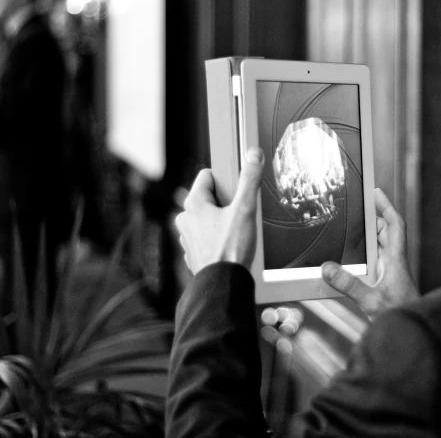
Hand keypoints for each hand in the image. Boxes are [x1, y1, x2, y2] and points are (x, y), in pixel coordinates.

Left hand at [175, 147, 263, 274]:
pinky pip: (208, 238)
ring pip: (208, 219)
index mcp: (193, 205)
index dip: (225, 179)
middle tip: (241, 213)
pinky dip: (218, 238)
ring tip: (238, 232)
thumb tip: (253, 155)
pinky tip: (232, 246)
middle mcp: (186, 220)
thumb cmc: (229, 249)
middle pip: (209, 198)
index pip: (207, 176)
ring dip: (222, 222)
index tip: (237, 187)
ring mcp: (189, 238)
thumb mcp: (245, 209)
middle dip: (226, 202)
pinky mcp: (195, 254)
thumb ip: (250, 180)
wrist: (223, 284)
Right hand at [322, 188, 418, 318]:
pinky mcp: (387, 287)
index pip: (395, 225)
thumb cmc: (400, 317)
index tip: (376, 192)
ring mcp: (392, 276)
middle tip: (357, 212)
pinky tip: (353, 264)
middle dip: (372, 221)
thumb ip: (347, 285)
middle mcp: (395, 265)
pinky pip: (375, 265)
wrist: (413, 336)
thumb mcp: (369, 301)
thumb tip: (327, 268)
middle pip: (386, 234)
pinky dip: (365, 258)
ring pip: (381, 249)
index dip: (387, 206)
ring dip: (368, 240)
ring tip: (351, 234)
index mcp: (396, 261)